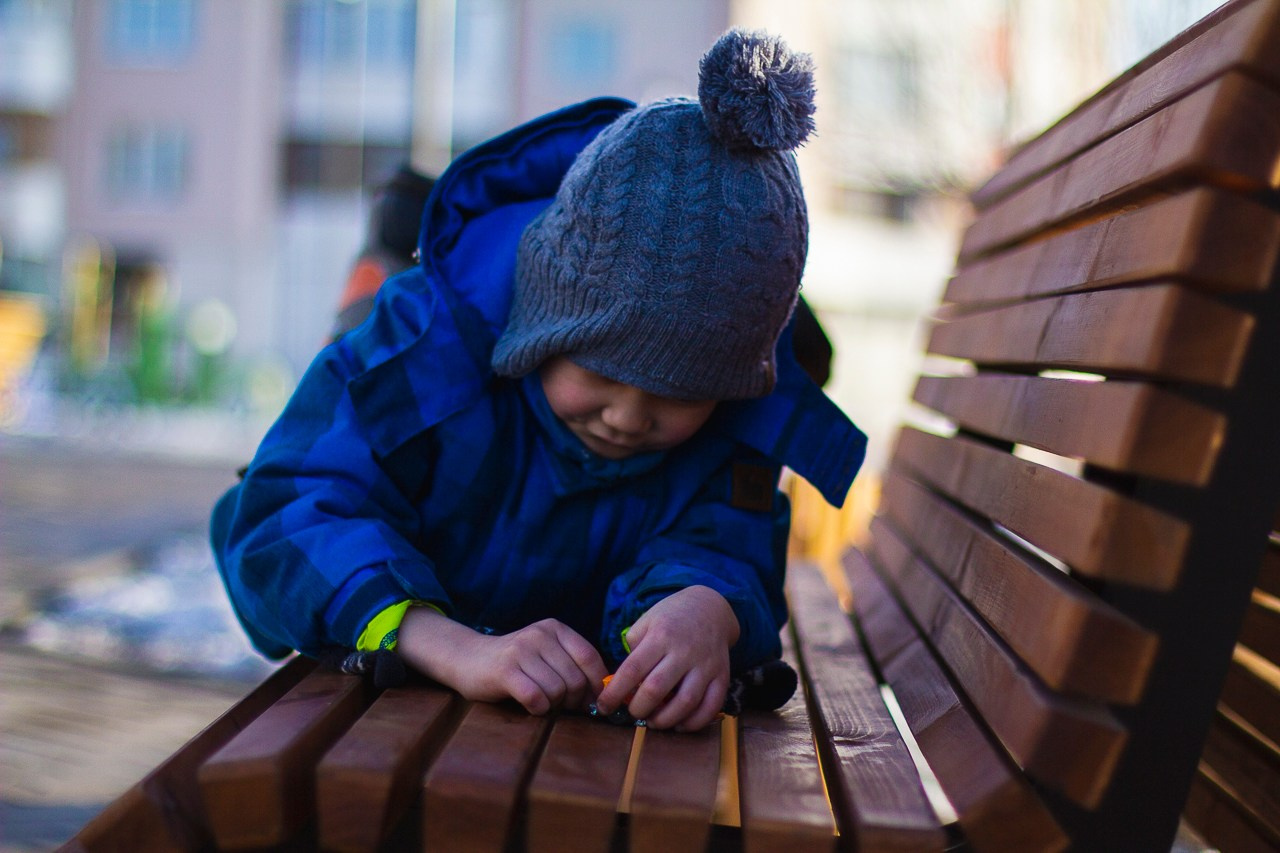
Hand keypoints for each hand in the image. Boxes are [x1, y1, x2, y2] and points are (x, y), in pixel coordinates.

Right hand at [398, 608, 607, 715]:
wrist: (468, 659)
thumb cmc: (515, 664)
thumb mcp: (547, 655)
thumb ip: (574, 667)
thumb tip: (604, 696)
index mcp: (555, 628)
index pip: (590, 657)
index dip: (597, 685)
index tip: (594, 702)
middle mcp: (539, 635)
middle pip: (576, 679)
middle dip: (573, 701)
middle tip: (561, 705)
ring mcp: (521, 651)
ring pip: (557, 691)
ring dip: (553, 705)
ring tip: (541, 701)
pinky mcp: (504, 670)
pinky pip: (536, 698)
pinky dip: (538, 708)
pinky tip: (531, 705)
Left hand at [594, 586, 739, 731]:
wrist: (711, 608)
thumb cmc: (672, 617)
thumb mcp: (648, 620)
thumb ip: (633, 647)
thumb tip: (623, 681)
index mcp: (661, 635)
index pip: (632, 670)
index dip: (615, 693)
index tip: (604, 707)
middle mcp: (684, 651)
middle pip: (656, 689)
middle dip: (639, 709)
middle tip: (633, 713)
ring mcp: (706, 665)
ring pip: (685, 702)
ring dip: (665, 720)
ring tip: (653, 722)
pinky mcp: (722, 676)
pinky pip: (711, 706)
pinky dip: (695, 722)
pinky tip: (679, 724)